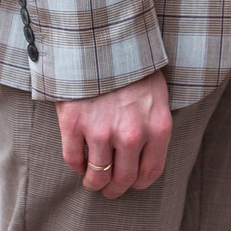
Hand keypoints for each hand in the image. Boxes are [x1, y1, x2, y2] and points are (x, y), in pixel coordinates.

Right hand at [56, 70, 172, 197]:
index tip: (130, 184)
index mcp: (157, 127)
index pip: (150, 173)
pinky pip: (73, 159)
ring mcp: (100, 130)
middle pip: (123, 179)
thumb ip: (154, 126)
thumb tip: (146, 157)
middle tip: (109, 190)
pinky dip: (75, 166)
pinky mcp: (74, 123)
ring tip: (92, 181)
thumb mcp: (157, 95)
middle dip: (115, 190)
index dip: (137, 185)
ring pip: (96, 176)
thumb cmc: (132, 68)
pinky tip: (78, 162)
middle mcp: (131, 134)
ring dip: (93, 183)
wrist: (102, 40)